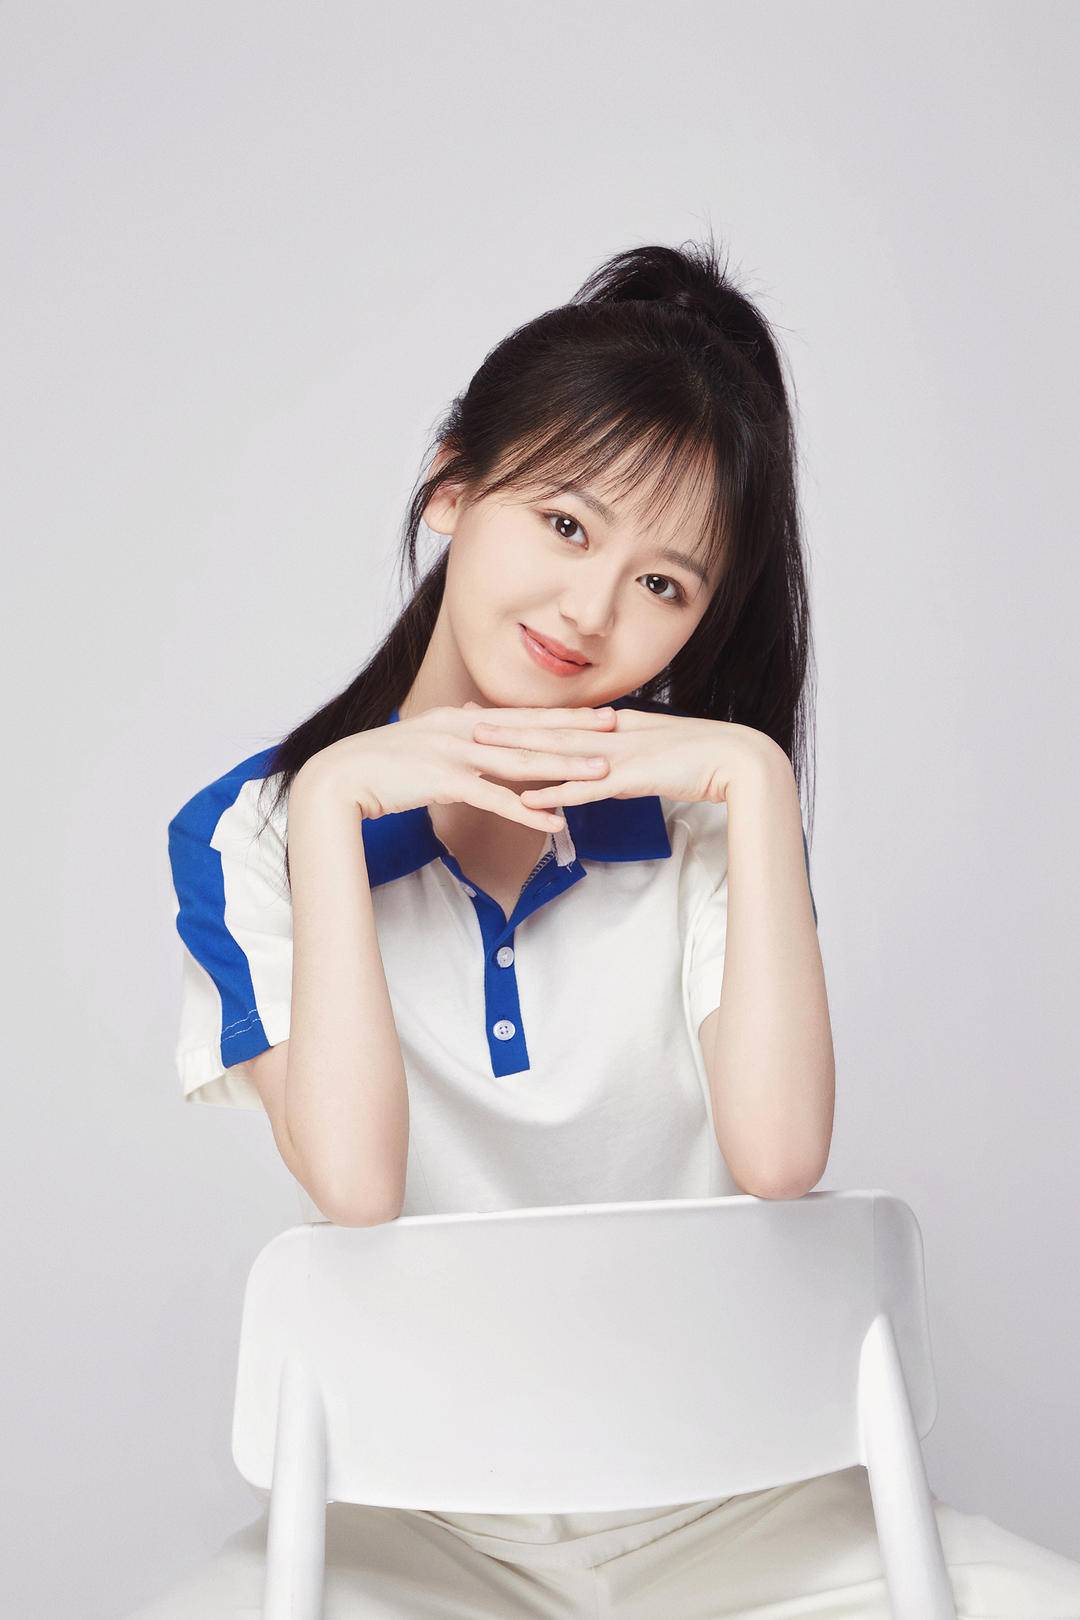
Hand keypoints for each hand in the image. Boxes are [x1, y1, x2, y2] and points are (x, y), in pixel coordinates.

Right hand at [295, 702, 622, 831]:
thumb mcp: (419, 736)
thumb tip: (465, 712)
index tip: (597, 713)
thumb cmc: (378, 763)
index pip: (522, 715)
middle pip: (532, 731)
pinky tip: (556, 823)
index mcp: (460, 717)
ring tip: (602, 774)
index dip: (563, 714)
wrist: (340, 778)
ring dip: (565, 768)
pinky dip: (528, 812)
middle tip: (618, 729)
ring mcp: (455, 753)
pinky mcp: (446, 782)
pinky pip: (496, 799)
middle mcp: (463, 729)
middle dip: (578, 731)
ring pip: (522, 761)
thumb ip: (448, 726)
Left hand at [469, 706, 780, 808]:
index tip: (487, 713)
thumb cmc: (704, 758)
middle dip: (503, 727)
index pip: (558, 720)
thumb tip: (602, 774)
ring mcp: (618, 755)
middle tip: (463, 721)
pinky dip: (554, 792)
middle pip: (546, 730)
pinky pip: (584, 788)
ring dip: (516, 752)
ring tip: (479, 750)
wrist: (739, 760)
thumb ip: (625, 763)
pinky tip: (526, 797)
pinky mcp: (631, 779)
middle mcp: (610, 735)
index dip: (521, 717)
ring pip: (556, 754)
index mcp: (615, 726)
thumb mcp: (654, 756)